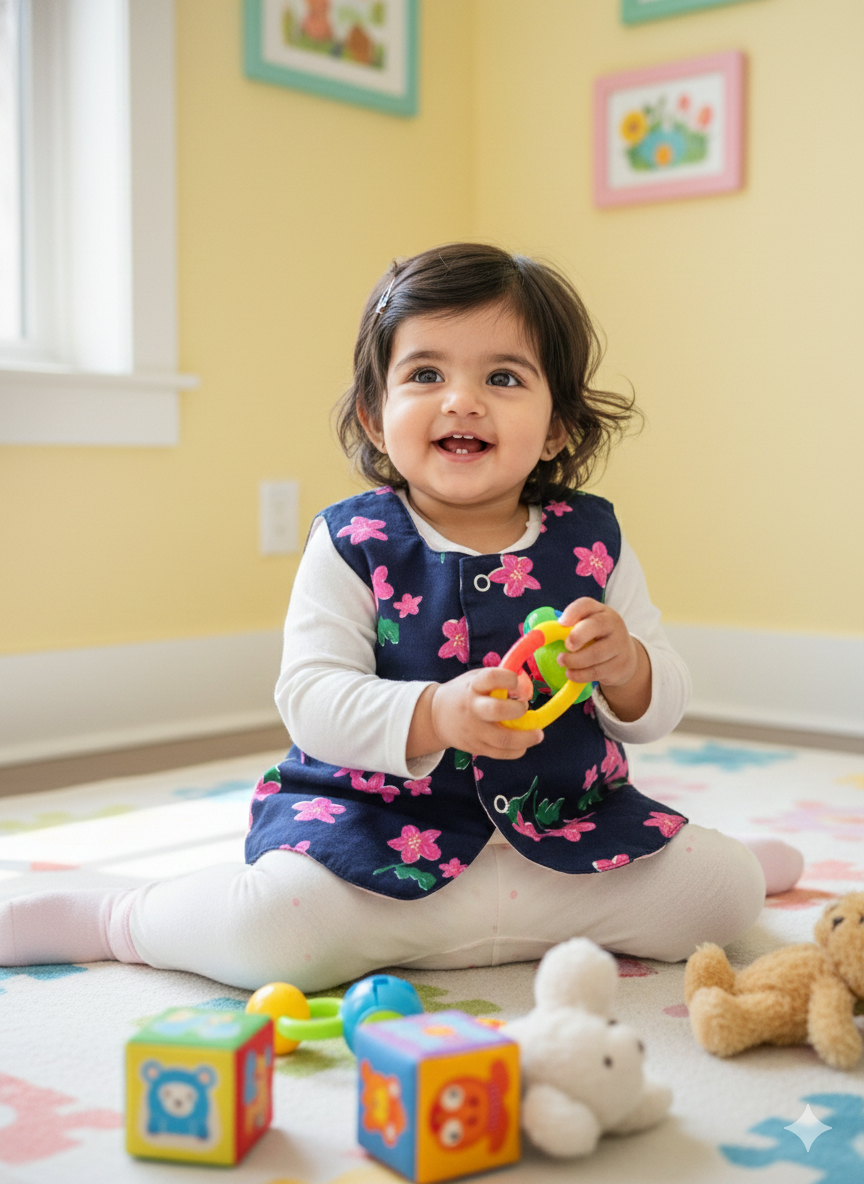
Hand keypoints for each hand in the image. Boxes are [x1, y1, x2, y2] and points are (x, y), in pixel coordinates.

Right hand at [406, 668, 543, 761]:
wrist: (435, 716)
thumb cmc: (465, 693)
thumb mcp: (476, 679)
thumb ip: (499, 681)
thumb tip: (527, 688)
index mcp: (473, 686)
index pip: (491, 677)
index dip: (510, 678)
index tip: (517, 681)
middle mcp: (472, 708)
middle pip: (496, 710)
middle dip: (518, 709)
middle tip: (524, 707)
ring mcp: (474, 731)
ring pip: (503, 739)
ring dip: (526, 738)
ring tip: (538, 734)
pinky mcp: (476, 747)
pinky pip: (501, 753)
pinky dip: (517, 750)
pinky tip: (523, 744)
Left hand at [557, 598, 651, 721]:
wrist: (625, 658)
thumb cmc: (597, 639)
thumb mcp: (587, 627)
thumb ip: (569, 627)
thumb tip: (539, 634)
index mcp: (601, 611)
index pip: (587, 605)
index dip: (573, 612)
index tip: (561, 623)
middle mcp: (612, 625)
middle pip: (597, 625)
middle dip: (578, 636)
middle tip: (566, 646)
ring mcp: (618, 645)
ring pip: (596, 653)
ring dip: (575, 660)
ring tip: (562, 662)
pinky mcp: (619, 666)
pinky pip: (597, 671)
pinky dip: (581, 675)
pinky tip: (571, 674)